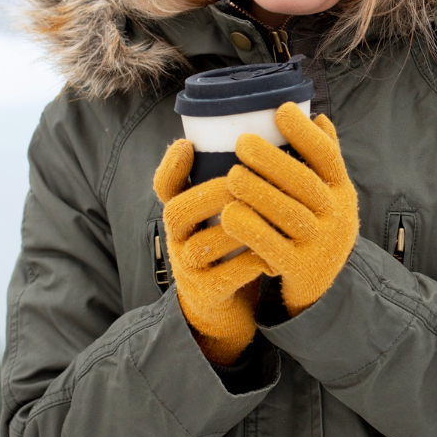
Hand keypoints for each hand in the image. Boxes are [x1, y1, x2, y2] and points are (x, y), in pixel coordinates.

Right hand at [153, 139, 271, 363]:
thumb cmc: (230, 247)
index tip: (184, 145)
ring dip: (237, 228)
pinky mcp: (206, 293)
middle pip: (180, 211)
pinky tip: (273, 253)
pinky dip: (251, 264)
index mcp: (181, 213)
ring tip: (267, 215)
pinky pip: (225, 277)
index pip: (163, 187)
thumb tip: (271, 132)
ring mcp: (188, 268)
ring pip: (204, 244)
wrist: (224, 305)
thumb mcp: (222, 213)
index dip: (170, 167)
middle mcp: (176, 238)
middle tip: (248, 181)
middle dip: (215, 193)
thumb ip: (234, 181)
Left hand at [220, 103, 357, 316]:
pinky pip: (271, 246)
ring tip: (232, 175)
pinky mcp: (300, 269)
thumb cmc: (318, 228)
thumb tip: (319, 116)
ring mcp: (320, 245)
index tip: (280, 110)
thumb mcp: (330, 196)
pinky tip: (229, 215)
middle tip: (242, 142)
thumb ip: (324, 160)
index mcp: (343, 192)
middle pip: (304, 183)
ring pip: (288, 214)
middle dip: (273, 160)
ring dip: (258, 191)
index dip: (305, 132)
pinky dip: (250, 229)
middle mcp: (337, 217)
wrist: (326, 288)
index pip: (328, 156)